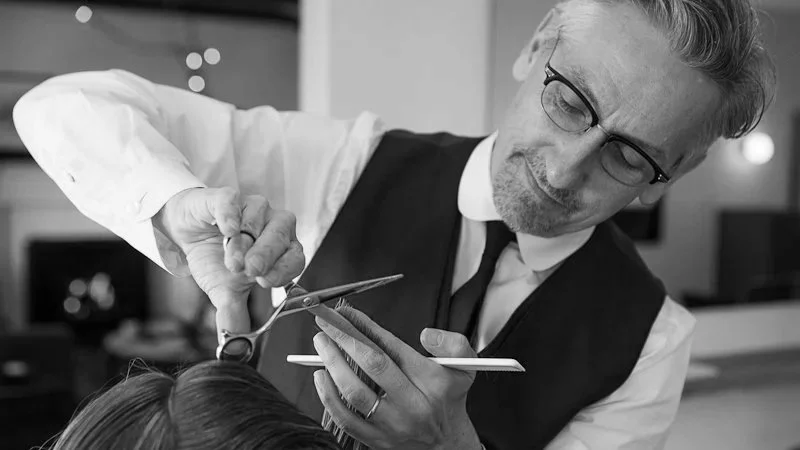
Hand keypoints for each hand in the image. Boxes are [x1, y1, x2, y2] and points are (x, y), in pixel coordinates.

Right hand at [155, 187, 304, 339]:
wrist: (186, 234)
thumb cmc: (214, 259)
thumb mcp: (224, 292)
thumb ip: (233, 315)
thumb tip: (237, 348)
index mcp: (281, 249)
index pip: (296, 257)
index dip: (284, 269)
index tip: (266, 282)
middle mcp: (273, 225)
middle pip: (282, 235)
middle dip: (266, 255)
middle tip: (249, 272)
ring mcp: (252, 208)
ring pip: (258, 218)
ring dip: (243, 242)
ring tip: (230, 259)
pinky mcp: (228, 196)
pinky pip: (235, 201)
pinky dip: (231, 215)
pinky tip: (226, 228)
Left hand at [312, 307, 481, 449]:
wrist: (446, 443)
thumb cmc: (449, 398)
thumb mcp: (465, 366)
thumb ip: (454, 343)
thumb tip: (426, 335)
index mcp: (432, 382)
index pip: (394, 347)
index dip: (366, 327)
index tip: (347, 313)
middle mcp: (413, 405)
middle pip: (373, 365)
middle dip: (345, 339)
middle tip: (326, 322)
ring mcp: (393, 425)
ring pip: (355, 394)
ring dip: (333, 364)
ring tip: (321, 343)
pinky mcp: (376, 440)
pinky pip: (345, 419)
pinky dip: (328, 397)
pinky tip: (321, 376)